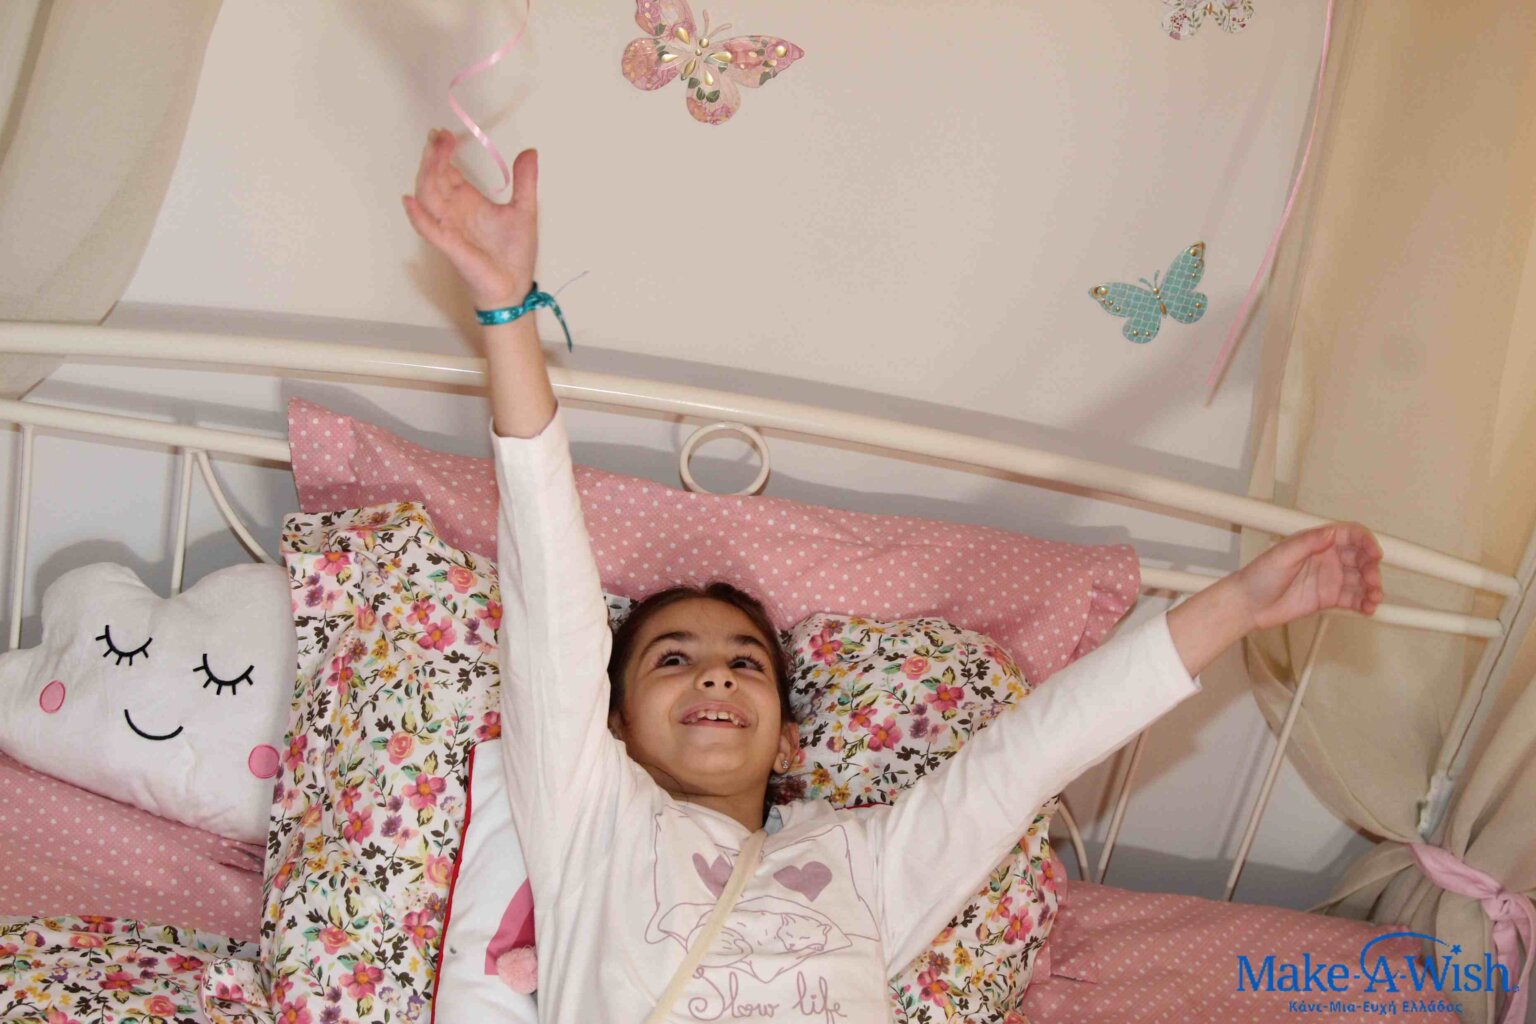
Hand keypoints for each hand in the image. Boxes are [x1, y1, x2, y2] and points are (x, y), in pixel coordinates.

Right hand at [402, 128, 537, 308]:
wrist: (514, 287)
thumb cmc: (514, 253)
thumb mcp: (524, 210)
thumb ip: (524, 181)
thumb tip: (530, 152)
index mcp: (467, 201)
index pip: (447, 170)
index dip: (442, 151)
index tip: (445, 133)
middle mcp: (453, 211)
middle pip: (433, 178)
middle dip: (434, 156)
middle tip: (441, 137)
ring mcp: (449, 228)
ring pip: (427, 198)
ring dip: (426, 175)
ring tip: (433, 155)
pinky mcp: (450, 247)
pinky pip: (429, 230)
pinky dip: (418, 217)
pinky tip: (412, 201)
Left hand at [1234, 521, 1384, 631]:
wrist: (1248, 605)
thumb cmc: (1259, 576)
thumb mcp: (1282, 555)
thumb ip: (1308, 543)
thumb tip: (1331, 532)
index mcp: (1316, 543)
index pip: (1350, 536)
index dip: (1366, 542)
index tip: (1375, 554)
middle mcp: (1326, 558)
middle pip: (1361, 558)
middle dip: (1371, 568)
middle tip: (1372, 581)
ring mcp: (1329, 579)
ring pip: (1360, 580)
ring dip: (1372, 588)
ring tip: (1373, 599)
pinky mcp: (1329, 598)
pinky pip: (1353, 599)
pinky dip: (1364, 603)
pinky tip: (1368, 609)